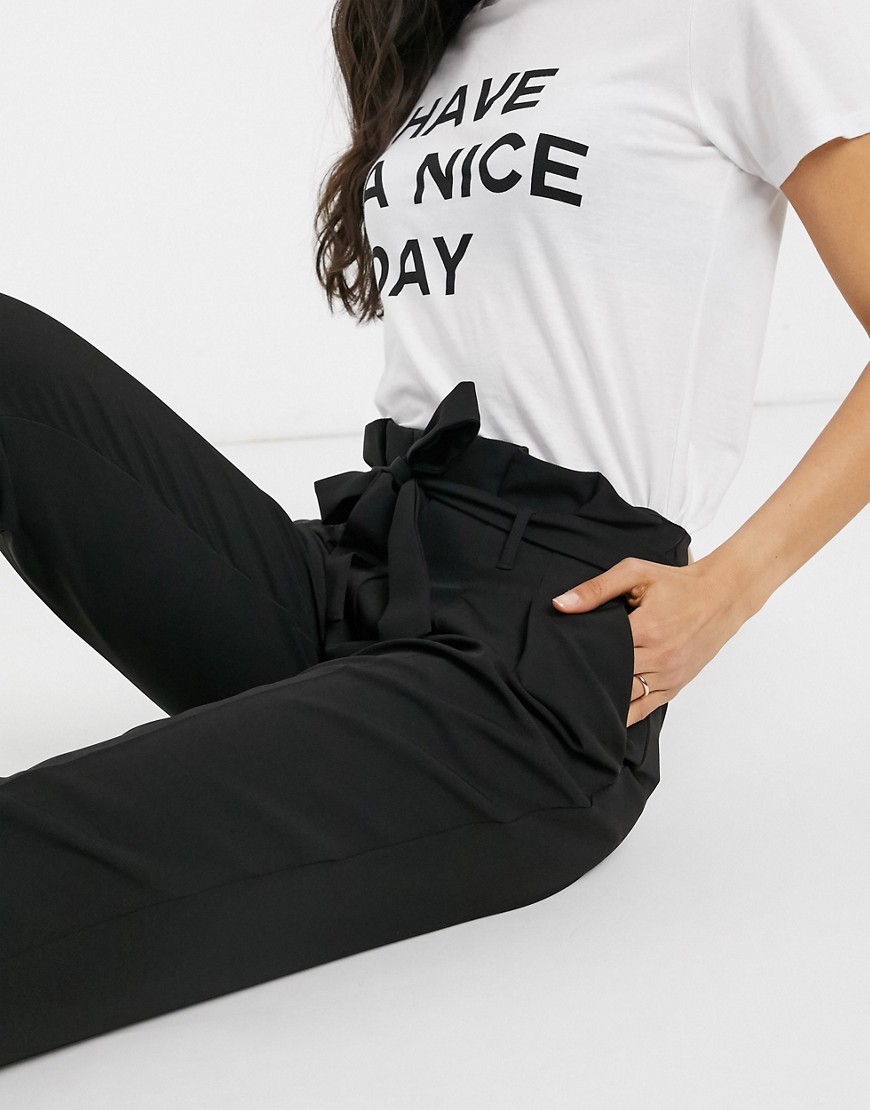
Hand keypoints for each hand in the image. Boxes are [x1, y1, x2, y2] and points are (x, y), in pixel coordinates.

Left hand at [551, 556, 749, 726]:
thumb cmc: (677, 584)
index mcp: (647, 628)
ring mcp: (668, 675)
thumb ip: (597, 589)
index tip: (557, 660)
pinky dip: (623, 714)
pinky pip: (644, 709)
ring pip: (626, 698)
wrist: (721, 597)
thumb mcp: (635, 573)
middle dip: (587, 678)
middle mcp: (659, 656)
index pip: (601, 651)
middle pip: (611, 678)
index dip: (577, 656)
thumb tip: (561, 604)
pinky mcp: (675, 686)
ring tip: (575, 700)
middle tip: (559, 683)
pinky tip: (605, 716)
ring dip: (603, 698)